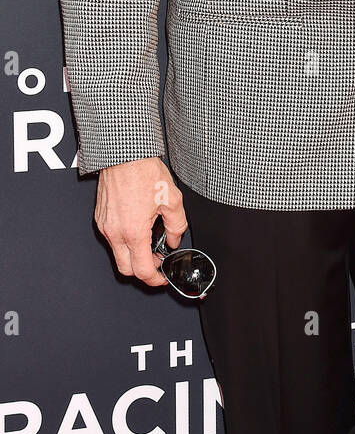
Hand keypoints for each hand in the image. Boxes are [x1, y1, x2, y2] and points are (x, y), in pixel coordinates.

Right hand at [94, 157, 187, 286]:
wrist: (123, 154)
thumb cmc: (143, 172)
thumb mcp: (171, 199)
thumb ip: (176, 225)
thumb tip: (174, 239)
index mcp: (133, 232)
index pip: (142, 270)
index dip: (155, 279)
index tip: (162, 278)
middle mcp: (115, 232)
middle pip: (125, 269)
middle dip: (143, 271)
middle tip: (157, 262)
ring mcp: (104, 225)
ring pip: (117, 254)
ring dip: (133, 255)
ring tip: (150, 241)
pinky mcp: (100, 218)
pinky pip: (112, 239)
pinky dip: (125, 241)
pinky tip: (138, 227)